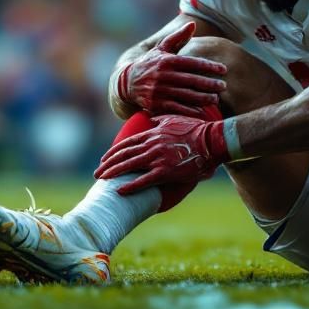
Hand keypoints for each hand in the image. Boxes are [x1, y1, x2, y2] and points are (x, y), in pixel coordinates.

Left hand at [94, 115, 229, 194]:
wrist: (211, 141)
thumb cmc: (196, 130)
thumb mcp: (174, 120)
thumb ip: (159, 120)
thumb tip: (150, 117)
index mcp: (153, 134)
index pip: (127, 144)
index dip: (114, 152)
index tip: (104, 159)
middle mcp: (151, 145)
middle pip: (124, 155)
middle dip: (108, 164)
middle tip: (97, 172)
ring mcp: (157, 158)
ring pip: (129, 166)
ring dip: (113, 173)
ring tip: (102, 180)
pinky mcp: (165, 171)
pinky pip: (143, 180)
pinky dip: (130, 186)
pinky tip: (120, 191)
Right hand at [117, 22, 226, 116]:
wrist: (127, 83)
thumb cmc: (150, 63)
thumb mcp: (161, 48)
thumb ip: (177, 37)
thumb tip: (192, 24)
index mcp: (166, 61)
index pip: (191, 63)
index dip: (209, 66)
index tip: (223, 69)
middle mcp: (163, 76)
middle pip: (191, 80)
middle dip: (209, 83)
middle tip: (224, 86)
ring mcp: (159, 91)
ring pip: (185, 95)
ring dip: (202, 98)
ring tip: (216, 99)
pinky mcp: (156, 104)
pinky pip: (176, 108)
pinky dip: (189, 110)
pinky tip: (201, 111)